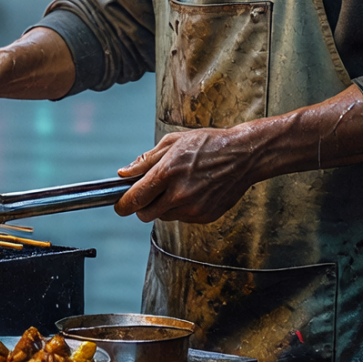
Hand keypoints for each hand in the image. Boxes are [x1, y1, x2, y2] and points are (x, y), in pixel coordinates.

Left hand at [114, 125, 272, 223]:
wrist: (243, 156)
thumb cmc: (209, 144)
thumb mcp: (173, 142)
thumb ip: (146, 160)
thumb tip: (124, 173)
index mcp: (168, 173)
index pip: (135, 199)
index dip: (122, 205)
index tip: (119, 205)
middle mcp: (179, 195)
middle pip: (145, 214)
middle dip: (142, 206)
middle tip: (149, 193)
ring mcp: (193, 209)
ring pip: (164, 217)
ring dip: (163, 206)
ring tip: (177, 186)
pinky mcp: (205, 217)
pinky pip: (182, 218)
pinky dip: (181, 209)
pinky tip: (193, 191)